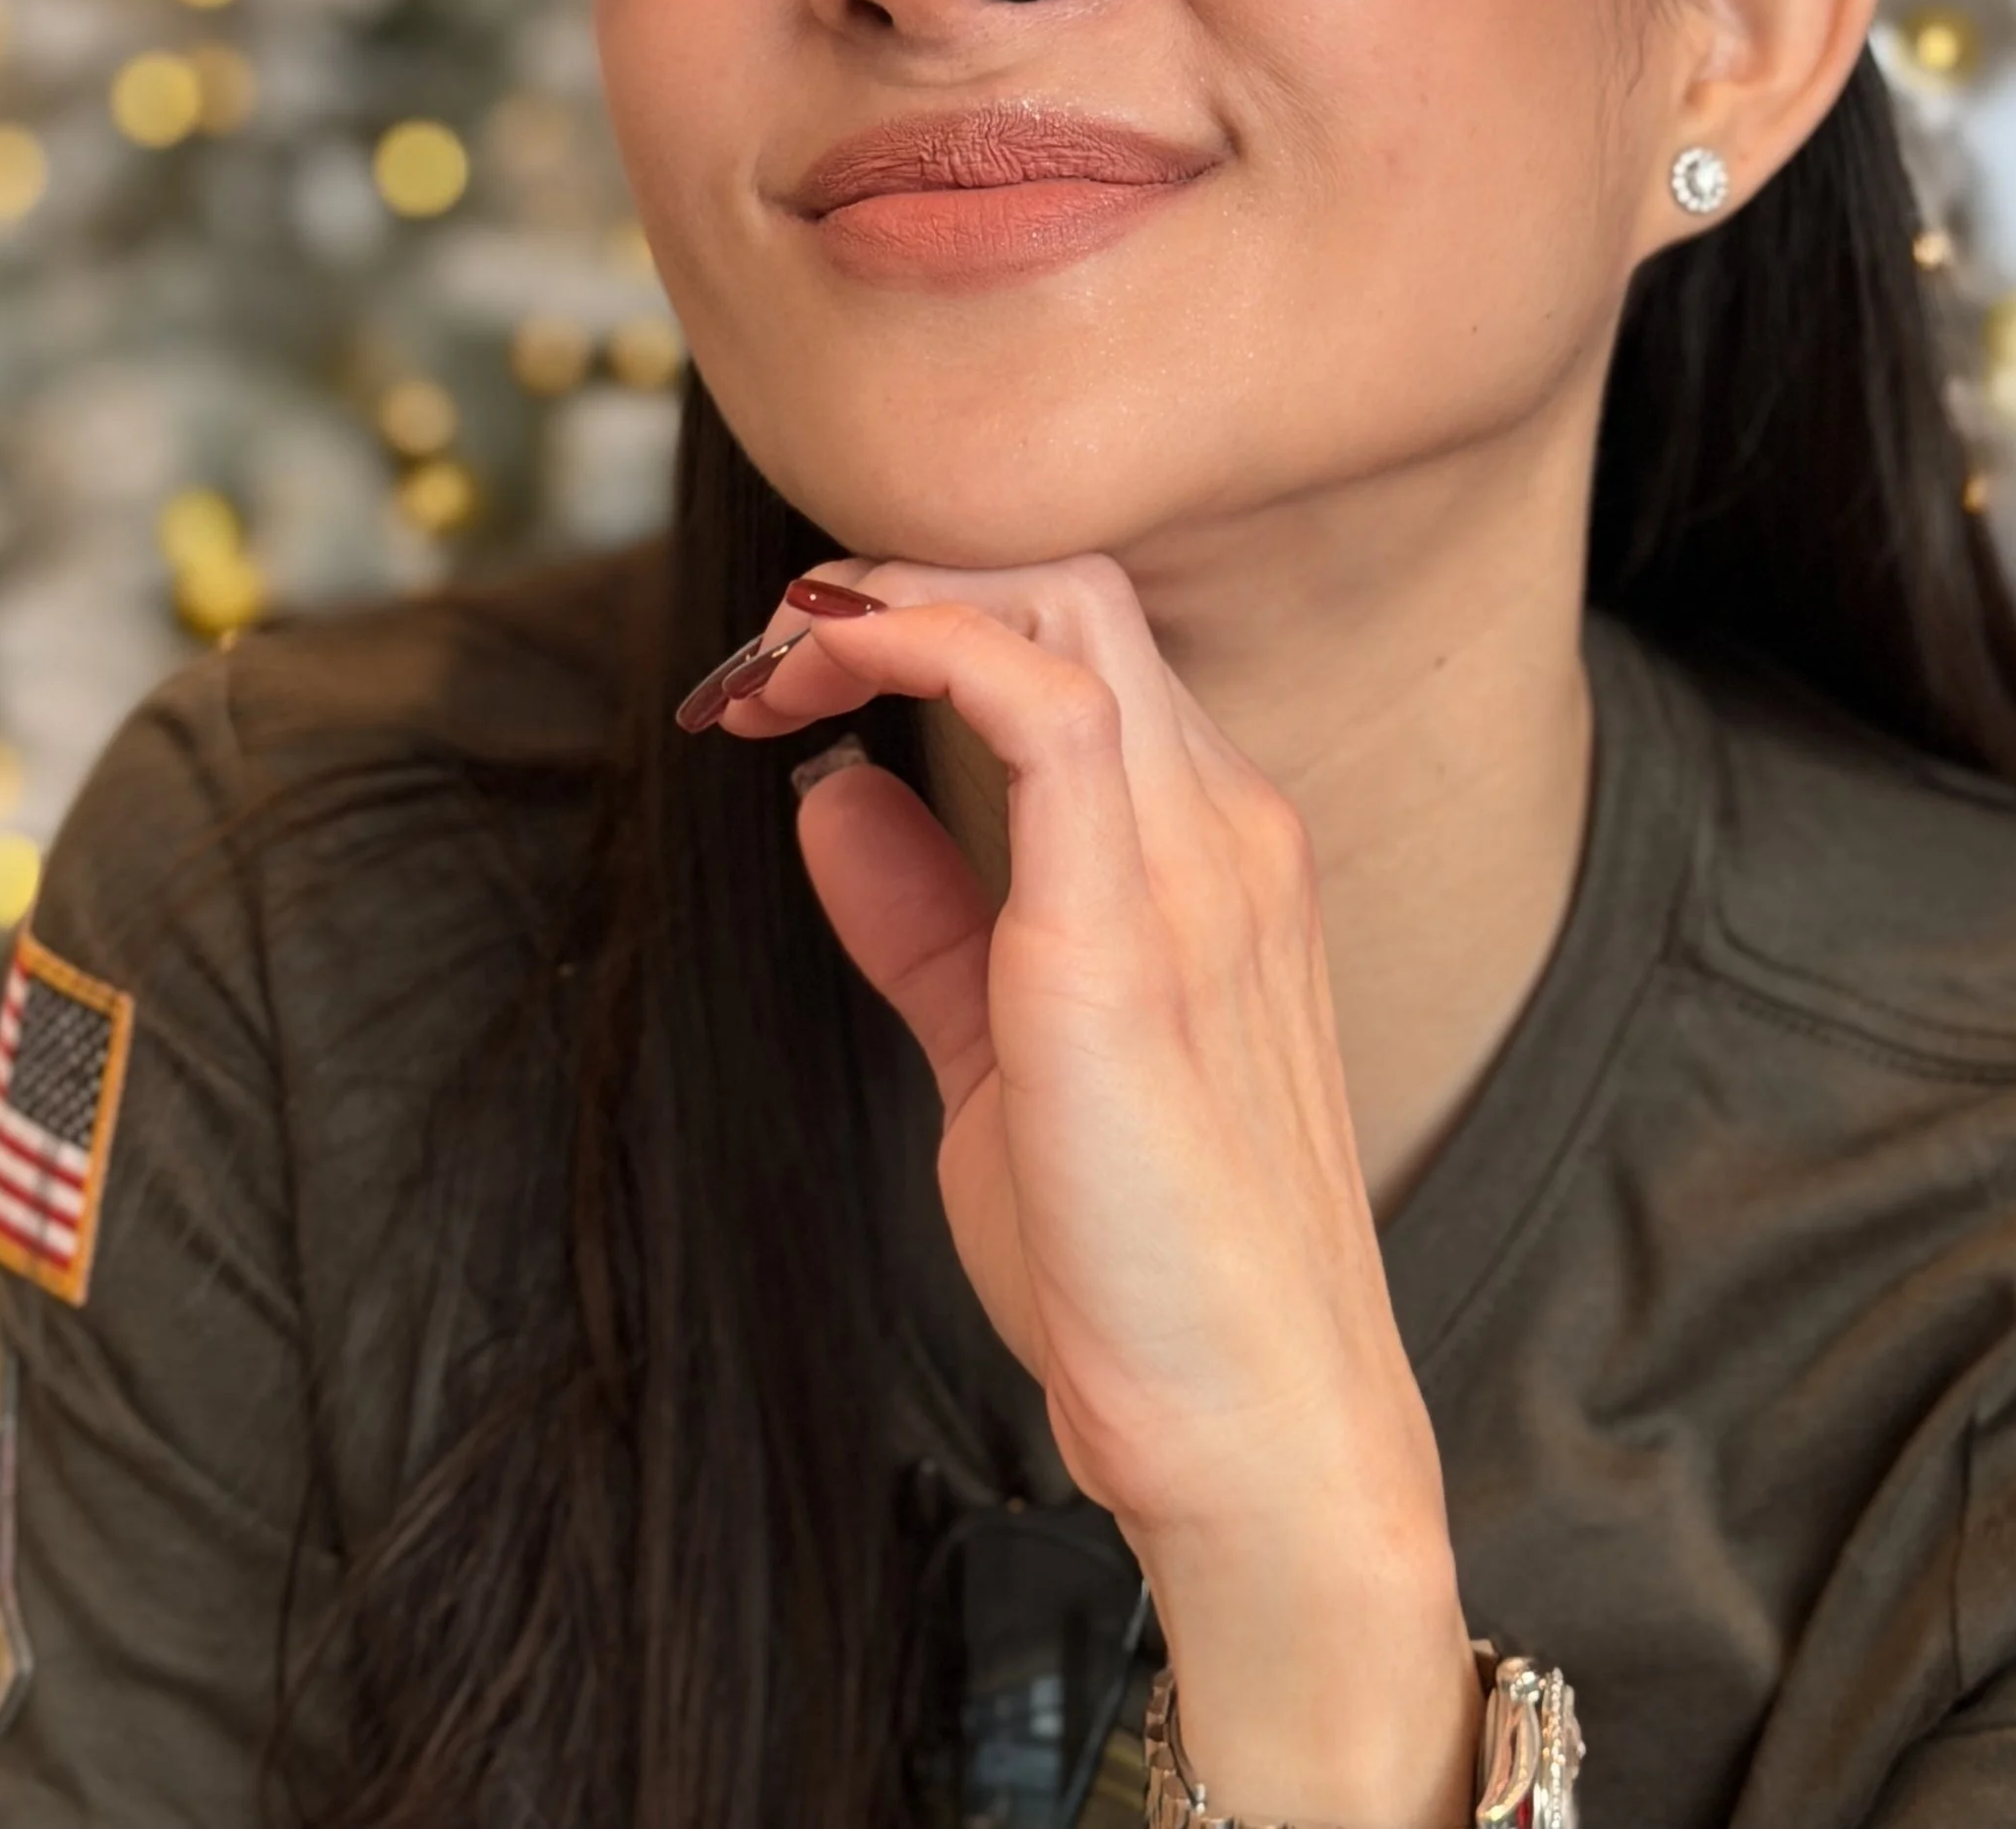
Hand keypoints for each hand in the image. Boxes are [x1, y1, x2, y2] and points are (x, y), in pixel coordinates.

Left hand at [698, 554, 1477, 1824]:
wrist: (1255, 1433)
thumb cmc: (1143, 1269)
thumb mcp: (1003, 1054)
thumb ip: (926, 916)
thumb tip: (835, 792)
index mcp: (1214, 848)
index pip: (1075, 637)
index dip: (922, 614)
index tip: (785, 680)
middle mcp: (1224, 826)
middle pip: (1070, 586)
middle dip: (896, 580)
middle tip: (760, 668)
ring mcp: (1196, 866)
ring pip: (1059, 607)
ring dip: (887, 604)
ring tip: (764, 675)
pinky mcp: (1129, 933)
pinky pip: (1039, 701)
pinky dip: (916, 647)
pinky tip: (813, 686)